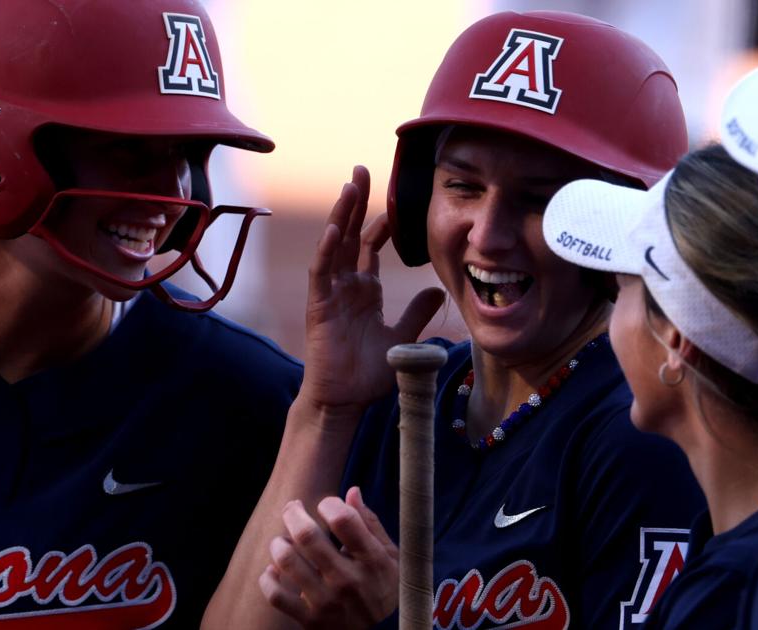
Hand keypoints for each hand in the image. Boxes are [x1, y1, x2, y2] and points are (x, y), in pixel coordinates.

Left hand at [259, 487, 398, 628]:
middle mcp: (349, 580)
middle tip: (291, 507)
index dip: (329, 503)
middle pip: (307, 535)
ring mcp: (327, 602)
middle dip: (293, 513)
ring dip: (278, 543)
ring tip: (282, 539)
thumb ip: (370, 523)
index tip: (326, 504)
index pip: (343, 519)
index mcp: (372, 561)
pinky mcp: (309, 619)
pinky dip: (268, 578)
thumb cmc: (381, 586)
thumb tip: (352, 490)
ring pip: (287, 561)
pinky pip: (276, 595)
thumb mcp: (388, 555)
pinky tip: (273, 569)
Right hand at [298, 166, 444, 416]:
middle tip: (361, 170)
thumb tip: (438, 289)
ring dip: (340, 215)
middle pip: (349, 234)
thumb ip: (417, 312)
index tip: (395, 200)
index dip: (381, 222)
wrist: (345, 400)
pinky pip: (321, 272)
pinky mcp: (319, 306)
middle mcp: (346, 285)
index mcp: (365, 290)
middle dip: (355, 202)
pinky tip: (333, 229)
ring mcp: (330, 293)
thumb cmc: (369, 373)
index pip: (370, 246)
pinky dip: (326, 250)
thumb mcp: (403, 337)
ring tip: (348, 186)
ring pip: (333, 245)